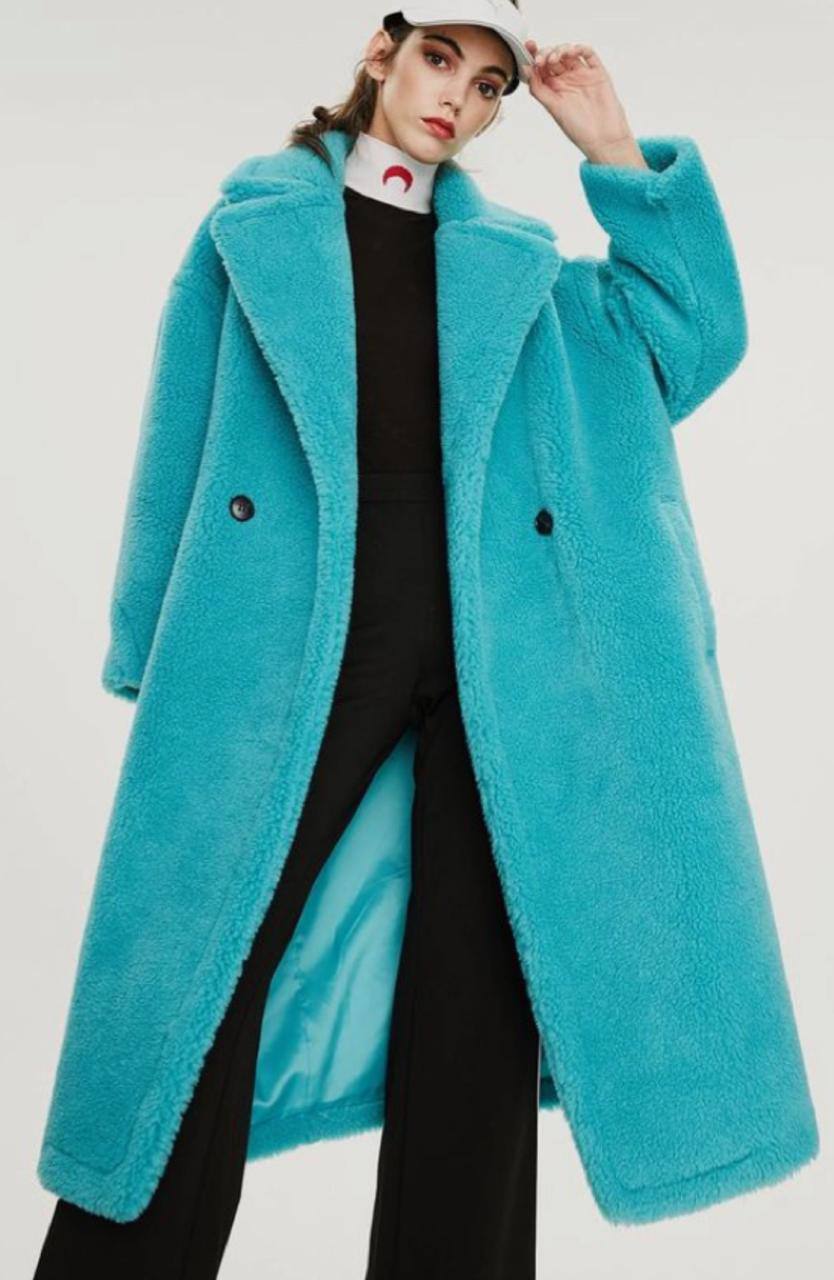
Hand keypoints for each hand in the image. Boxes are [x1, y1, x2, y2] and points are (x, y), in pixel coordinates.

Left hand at [519, 41, 647, 167]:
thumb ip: (538, 88)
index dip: (534, 56)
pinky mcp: (597, 73)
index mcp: (554, 89)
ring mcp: (582, 75)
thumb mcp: (552, 108)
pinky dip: (581, 48)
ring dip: (560, 50)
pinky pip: (589, 55)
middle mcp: (567, 80)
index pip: (541, 68)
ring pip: (569, 53)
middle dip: (546, 53)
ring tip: (555, 58)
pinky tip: (573, 51)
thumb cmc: (578, 129)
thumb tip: (525, 69)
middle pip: (554, 57)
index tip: (529, 49)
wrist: (602, 138)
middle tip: (541, 59)